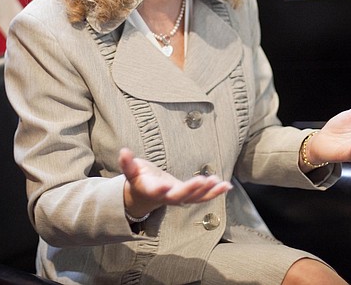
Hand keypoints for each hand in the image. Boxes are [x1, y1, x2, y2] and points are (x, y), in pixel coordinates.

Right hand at [118, 147, 232, 217]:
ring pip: (194, 199)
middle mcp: (166, 198)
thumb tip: (124, 151)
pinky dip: (214, 192)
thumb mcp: (131, 171)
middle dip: (190, 189)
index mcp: (151, 191)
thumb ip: (127, 164)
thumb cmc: (138, 180)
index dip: (160, 189)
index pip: (155, 192)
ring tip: (220, 183)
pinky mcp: (188, 196)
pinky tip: (227, 186)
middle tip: (201, 180)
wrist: (144, 197)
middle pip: (179, 196)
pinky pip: (202, 197)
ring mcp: (178, 198)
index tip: (165, 185)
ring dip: (208, 192)